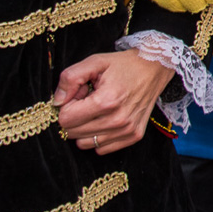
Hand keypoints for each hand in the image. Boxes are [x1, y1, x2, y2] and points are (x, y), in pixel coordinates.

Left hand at [55, 50, 174, 153]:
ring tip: (99, 109)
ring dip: (86, 128)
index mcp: (106, 101)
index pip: (65, 119)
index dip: (68, 104)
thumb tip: (57, 102)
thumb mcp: (94, 62)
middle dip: (76, 116)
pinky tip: (107, 118)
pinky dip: (98, 136)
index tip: (81, 94)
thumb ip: (70, 78)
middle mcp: (118, 120)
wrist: (155, 68)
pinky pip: (101, 149)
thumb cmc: (123, 65)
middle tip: (89, 100)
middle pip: (72, 133)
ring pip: (84, 144)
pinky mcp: (134, 136)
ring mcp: (127, 130)